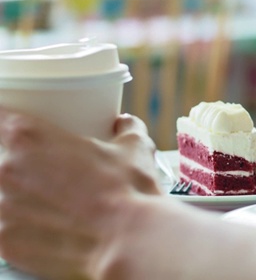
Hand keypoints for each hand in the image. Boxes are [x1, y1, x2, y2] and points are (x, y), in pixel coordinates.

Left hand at [0, 108, 159, 277]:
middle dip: (20, 166)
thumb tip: (124, 123)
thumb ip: (125, 127)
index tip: (15, 130)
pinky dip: (24, 228)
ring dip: (21, 198)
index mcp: (29, 138)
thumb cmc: (129, 189)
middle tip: (49, 175)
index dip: (4, 119)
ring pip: (2, 197)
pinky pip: (7, 230)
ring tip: (52, 206)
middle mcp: (6, 170)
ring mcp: (1, 209)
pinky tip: (50, 229)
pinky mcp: (5, 243)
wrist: (131, 240)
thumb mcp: (134, 146)